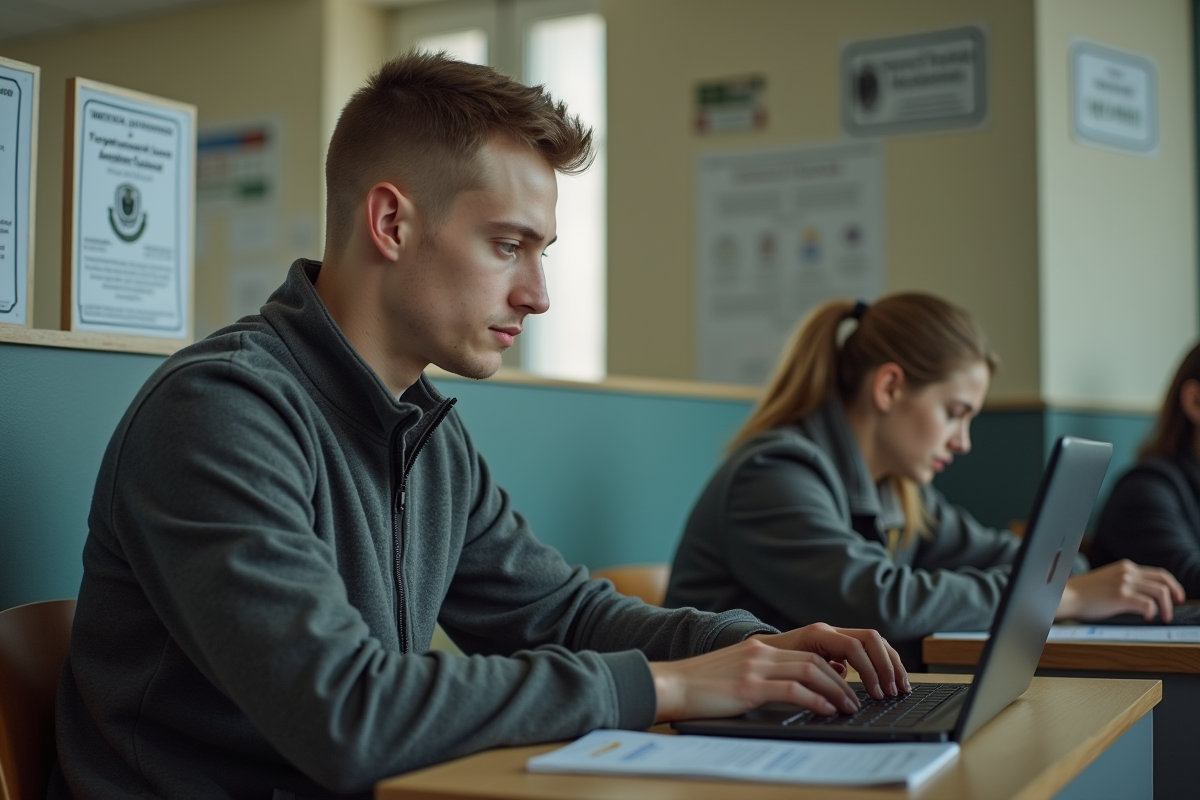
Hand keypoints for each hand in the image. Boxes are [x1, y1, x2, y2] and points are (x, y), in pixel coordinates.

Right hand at [648, 623, 906, 723]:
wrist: (669, 685)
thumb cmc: (703, 687)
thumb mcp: (741, 672)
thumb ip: (772, 673)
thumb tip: (808, 685)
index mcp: (763, 646)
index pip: (815, 645)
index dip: (843, 660)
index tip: (860, 680)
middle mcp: (763, 650)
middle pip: (820, 655)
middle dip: (849, 676)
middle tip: (866, 697)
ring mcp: (755, 666)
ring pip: (811, 669)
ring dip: (837, 690)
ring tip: (851, 707)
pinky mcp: (747, 686)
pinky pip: (791, 688)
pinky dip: (815, 699)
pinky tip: (827, 711)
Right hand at [1058, 559, 1184, 621]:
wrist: (1067, 595)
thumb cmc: (1084, 592)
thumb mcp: (1108, 579)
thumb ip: (1126, 582)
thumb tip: (1145, 596)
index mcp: (1126, 566)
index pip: (1159, 573)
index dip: (1173, 585)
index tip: (1177, 596)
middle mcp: (1127, 572)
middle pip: (1164, 581)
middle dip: (1175, 595)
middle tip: (1177, 606)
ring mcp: (1124, 583)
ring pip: (1160, 592)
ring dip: (1167, 607)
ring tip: (1164, 617)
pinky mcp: (1120, 596)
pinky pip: (1148, 604)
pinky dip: (1153, 612)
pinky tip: (1148, 618)